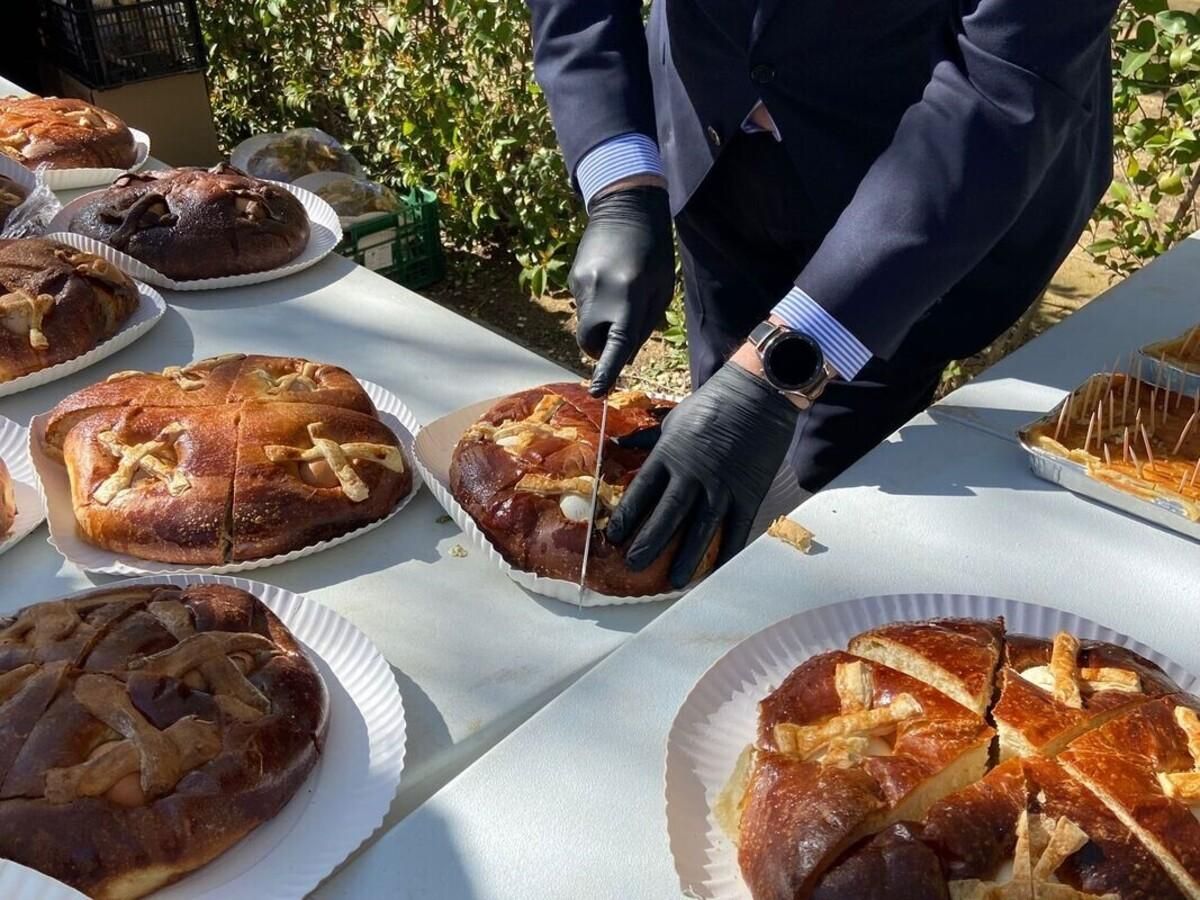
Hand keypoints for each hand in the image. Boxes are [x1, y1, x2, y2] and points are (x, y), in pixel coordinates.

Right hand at [569, 185, 673, 395]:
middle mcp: (601, 293)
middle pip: (589, 343)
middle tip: (615, 337)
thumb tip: (622, 356)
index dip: (607, 371)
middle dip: (599, 349)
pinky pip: (583, 303)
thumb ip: (643, 325)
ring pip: (585, 324)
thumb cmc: (655, 250)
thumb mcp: (661, 289)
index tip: (598, 392)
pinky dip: (596, 302)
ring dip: (600, 323)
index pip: (616, 345)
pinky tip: (609, 278)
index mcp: (629, 297)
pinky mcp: (573, 277)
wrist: (626, 205)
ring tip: (618, 295)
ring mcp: (582, 284)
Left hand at [607, 362, 800, 587]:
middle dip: (648, 543)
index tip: (612, 537)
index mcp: (669, 454)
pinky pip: (736, 529)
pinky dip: (727, 552)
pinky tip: (717, 570)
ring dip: (686, 558)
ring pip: (701, 530)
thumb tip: (617, 445)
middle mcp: (692, 474)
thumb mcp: (673, 420)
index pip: (641, 492)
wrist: (758, 393)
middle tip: (633, 565)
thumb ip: (648, 440)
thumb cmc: (713, 403)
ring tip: (673, 581)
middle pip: (667, 516)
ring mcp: (722, 486)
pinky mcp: (749, 492)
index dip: (626, 517)